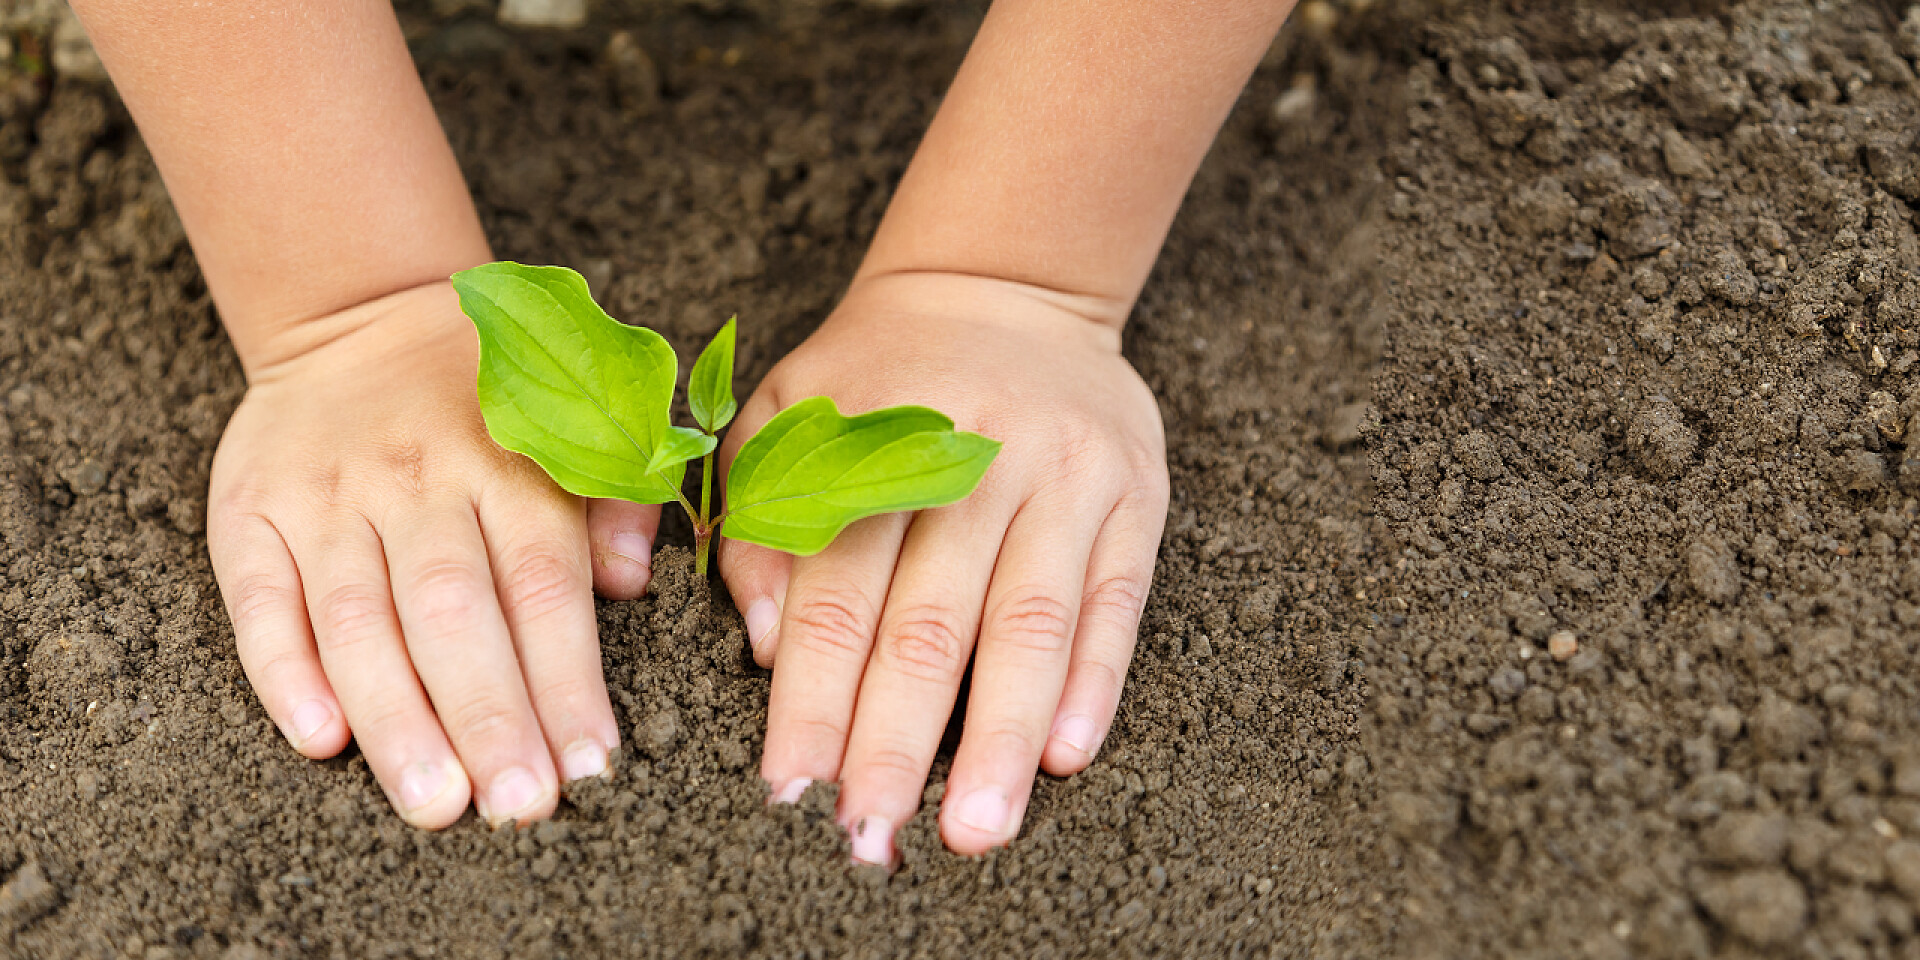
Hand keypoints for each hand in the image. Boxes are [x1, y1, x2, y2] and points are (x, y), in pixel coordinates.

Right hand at [207, 281, 658, 827]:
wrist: (362, 314)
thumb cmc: (494, 402)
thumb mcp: (572, 421)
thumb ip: (613, 499)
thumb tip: (628, 582)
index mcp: (510, 463)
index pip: (543, 585)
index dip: (568, 680)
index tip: (592, 766)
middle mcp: (417, 481)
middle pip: (455, 612)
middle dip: (490, 716)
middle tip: (519, 807)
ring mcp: (328, 497)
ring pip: (359, 619)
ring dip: (397, 718)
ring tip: (435, 802)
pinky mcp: (250, 510)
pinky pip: (260, 599)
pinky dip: (284, 672)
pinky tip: (320, 740)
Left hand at [719, 272, 1169, 863]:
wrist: (1006, 285)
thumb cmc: (878, 376)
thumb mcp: (786, 410)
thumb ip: (759, 516)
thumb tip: (767, 643)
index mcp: (871, 442)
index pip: (833, 595)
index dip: (811, 700)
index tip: (792, 791)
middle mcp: (972, 458)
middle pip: (929, 624)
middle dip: (896, 743)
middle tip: (872, 838)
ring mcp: (1063, 478)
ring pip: (1030, 623)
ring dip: (1002, 737)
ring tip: (976, 829)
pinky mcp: (1134, 496)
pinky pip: (1118, 600)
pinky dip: (1094, 681)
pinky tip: (1066, 755)